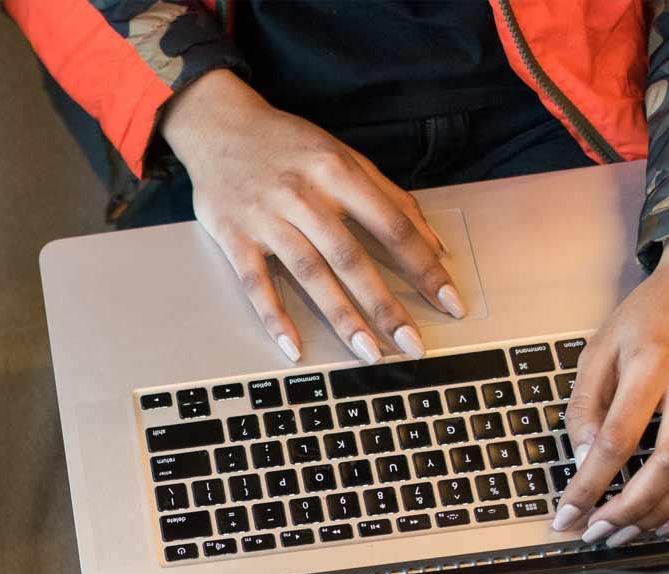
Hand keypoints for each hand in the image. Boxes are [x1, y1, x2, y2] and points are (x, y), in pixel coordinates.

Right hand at [160, 69, 464, 363]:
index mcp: (337, 171)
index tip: (449, 300)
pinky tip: (294, 347)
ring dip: (341, 316)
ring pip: (309, 273)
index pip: (392, 225)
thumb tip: (434, 244)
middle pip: (351, 257)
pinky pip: (256, 283)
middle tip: (413, 344)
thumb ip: (389, 197)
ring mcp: (266, 218)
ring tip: (368, 352)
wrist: (219, 126)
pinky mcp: (234, 237)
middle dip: (385, 304)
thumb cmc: (288, 144)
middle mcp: (303, 195)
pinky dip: (274, 316)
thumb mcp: (343, 156)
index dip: (424, 266)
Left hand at [552, 231, 668, 545]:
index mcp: (653, 362)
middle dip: (630, 509)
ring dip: (662, 513)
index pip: (620, 438)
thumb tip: (586, 460)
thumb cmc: (648, 316)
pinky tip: (668, 519)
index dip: (592, 484)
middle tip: (598, 534)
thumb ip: (586, 405)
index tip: (567, 515)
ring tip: (625, 534)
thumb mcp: (599, 348)